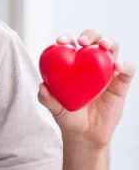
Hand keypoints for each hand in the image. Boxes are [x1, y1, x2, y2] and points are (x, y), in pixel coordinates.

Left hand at [38, 30, 134, 148]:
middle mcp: (90, 64)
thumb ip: (47, 99)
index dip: (66, 39)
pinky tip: (118, 66)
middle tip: (83, 41)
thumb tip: (42, 87)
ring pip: (112, 49)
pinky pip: (127, 70)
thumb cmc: (68, 117)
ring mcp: (107, 72)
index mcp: (72, 65)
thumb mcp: (55, 109)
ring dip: (109, 42)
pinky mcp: (121, 83)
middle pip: (93, 40)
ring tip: (103, 45)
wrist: (86, 134)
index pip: (70, 45)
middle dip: (89, 34)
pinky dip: (125, 65)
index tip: (61, 42)